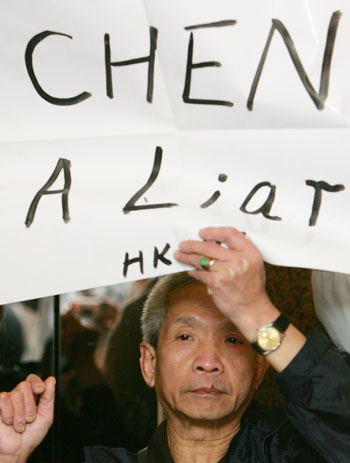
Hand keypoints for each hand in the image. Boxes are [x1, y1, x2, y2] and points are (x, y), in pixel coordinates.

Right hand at [0, 375, 54, 462]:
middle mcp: (18, 396)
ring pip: (15, 394)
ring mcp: (6, 401)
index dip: (36, 382)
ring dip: (20, 414)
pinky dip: (8, 413)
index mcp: (31, 396)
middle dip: (29, 405)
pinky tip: (9, 422)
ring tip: (20, 425)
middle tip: (29, 419)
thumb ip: (49, 397)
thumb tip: (51, 380)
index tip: (40, 390)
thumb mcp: (46, 416)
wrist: (16, 451)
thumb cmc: (31, 436)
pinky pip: (3, 398)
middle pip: (25, 386)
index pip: (32, 379)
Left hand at [174, 226, 306, 370]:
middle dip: (193, 244)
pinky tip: (189, 269)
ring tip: (180, 254)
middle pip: (210, 245)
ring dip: (187, 256)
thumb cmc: (251, 288)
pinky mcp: (216, 283)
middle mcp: (239, 260)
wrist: (252, 310)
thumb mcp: (252, 264)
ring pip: (201, 259)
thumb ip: (237, 252)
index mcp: (250, 253)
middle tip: (184, 244)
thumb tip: (212, 243)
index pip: (230, 233)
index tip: (202, 233)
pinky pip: (199, 273)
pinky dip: (192, 271)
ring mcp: (227, 271)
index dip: (213, 231)